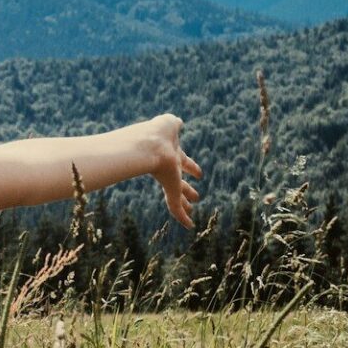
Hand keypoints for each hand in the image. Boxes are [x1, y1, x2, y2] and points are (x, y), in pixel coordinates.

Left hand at [144, 114, 201, 229]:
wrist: (148, 144)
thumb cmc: (157, 132)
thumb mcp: (168, 123)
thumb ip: (172, 122)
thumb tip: (177, 121)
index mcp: (172, 153)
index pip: (184, 162)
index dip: (192, 168)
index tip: (199, 174)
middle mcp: (170, 168)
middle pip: (180, 182)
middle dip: (187, 189)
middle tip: (196, 197)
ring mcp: (169, 178)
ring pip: (177, 196)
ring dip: (184, 205)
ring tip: (191, 211)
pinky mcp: (168, 189)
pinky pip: (175, 207)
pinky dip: (181, 216)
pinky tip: (188, 226)